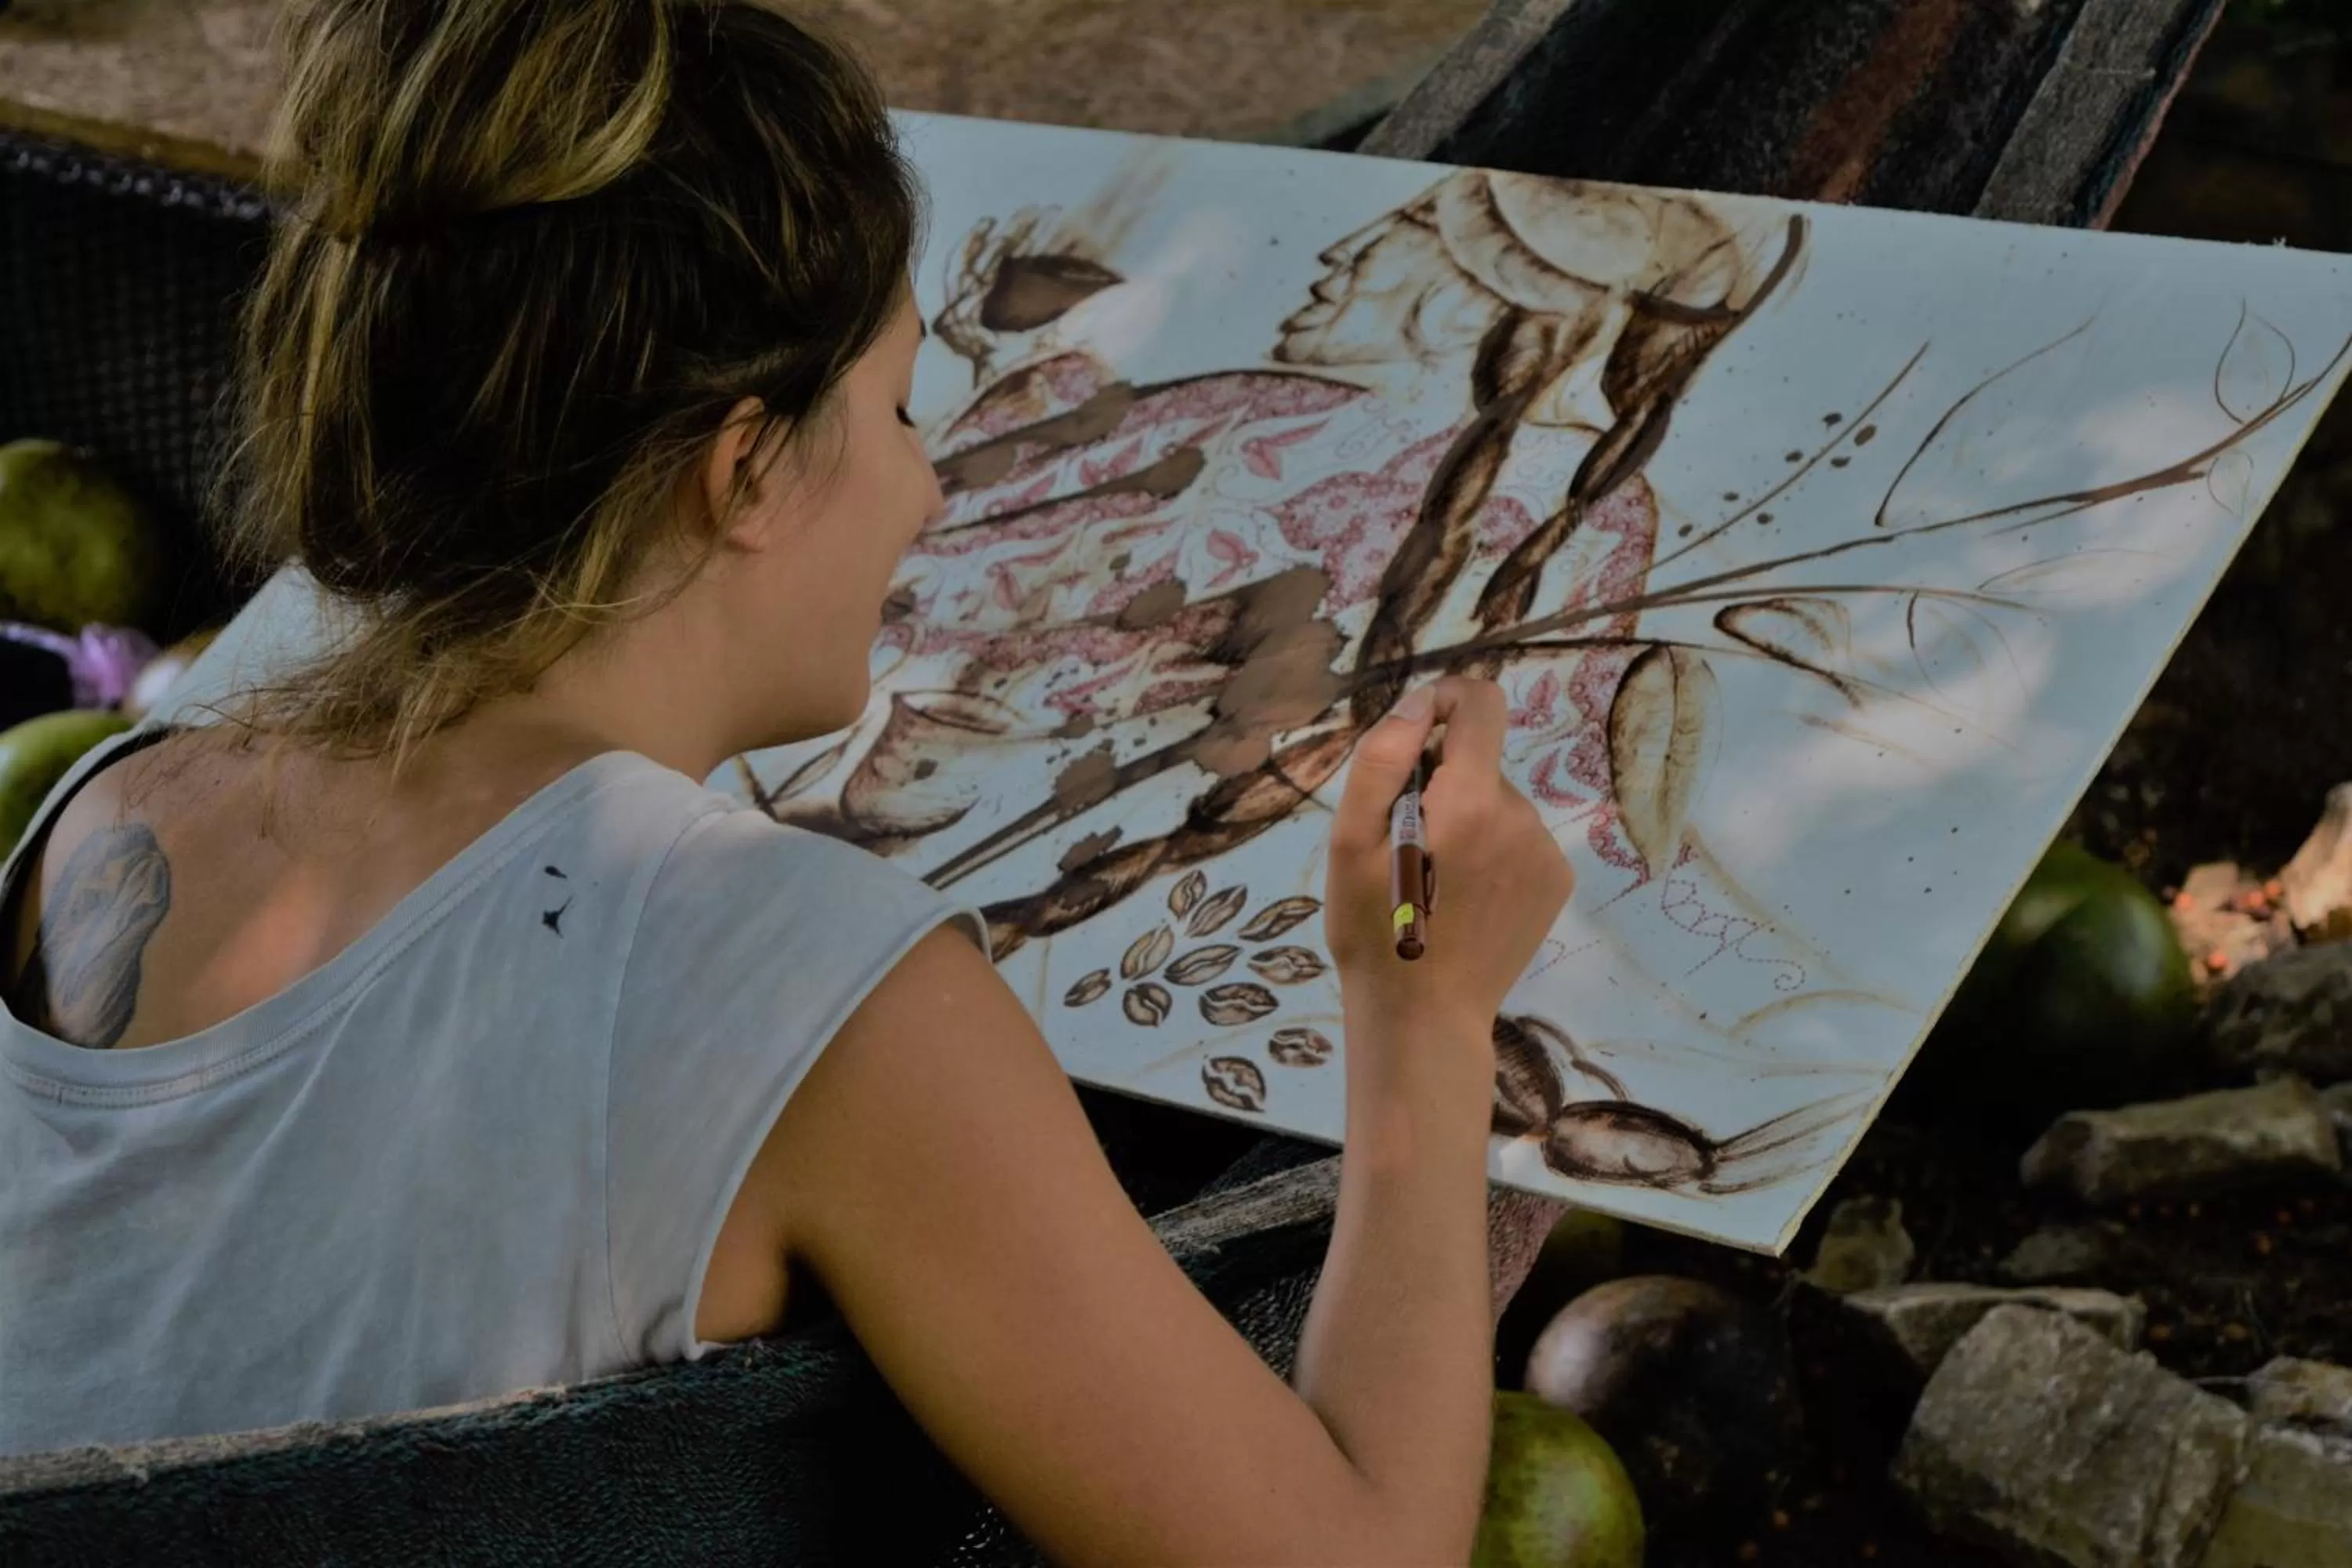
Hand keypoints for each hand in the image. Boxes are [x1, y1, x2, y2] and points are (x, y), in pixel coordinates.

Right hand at [1324, 677, 1574, 1042]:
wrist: (1425, 1018)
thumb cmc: (1373, 932)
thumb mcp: (1349, 844)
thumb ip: (1382, 761)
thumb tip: (1419, 704)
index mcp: (1469, 800)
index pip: (1482, 703)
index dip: (1446, 702)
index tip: (1414, 735)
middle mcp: (1521, 817)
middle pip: (1480, 763)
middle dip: (1442, 784)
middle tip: (1405, 844)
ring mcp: (1546, 852)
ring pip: (1497, 803)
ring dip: (1465, 821)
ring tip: (1432, 879)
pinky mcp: (1556, 882)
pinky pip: (1519, 838)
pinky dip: (1491, 851)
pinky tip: (1464, 896)